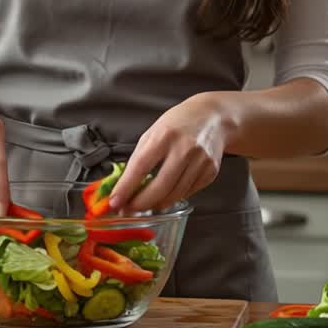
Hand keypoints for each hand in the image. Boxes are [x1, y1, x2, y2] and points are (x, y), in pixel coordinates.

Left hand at [109, 93, 234, 212]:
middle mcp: (184, 149)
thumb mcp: (153, 132)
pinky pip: (188, 192)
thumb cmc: (178, 124)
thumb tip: (124, 186)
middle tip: (127, 210)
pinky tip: (165, 195)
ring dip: (156, 204)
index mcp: (164, 135)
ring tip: (143, 205)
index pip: (140, 167)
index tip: (114, 202)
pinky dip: (173, 197)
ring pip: (175, 194)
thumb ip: (139, 157)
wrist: (213, 117)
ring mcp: (200, 162)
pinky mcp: (211, 172)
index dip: (126, 187)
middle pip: (160, 186)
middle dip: (140, 203)